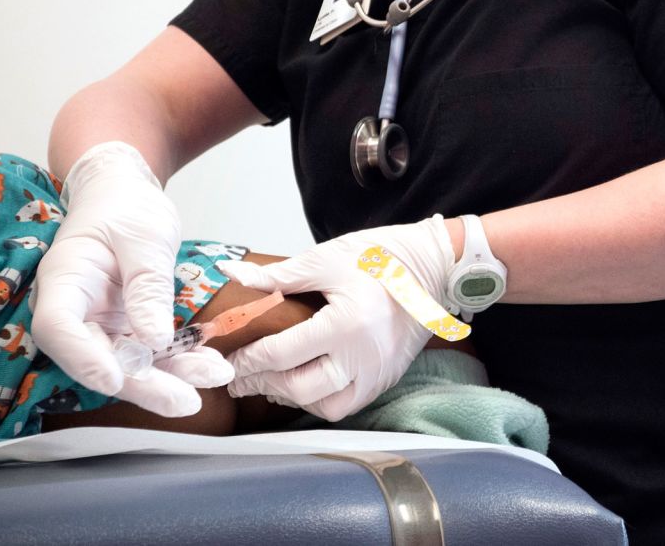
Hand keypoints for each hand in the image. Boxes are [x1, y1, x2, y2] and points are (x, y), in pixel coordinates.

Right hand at [30, 142, 231, 417]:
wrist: (123, 194)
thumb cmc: (125, 207)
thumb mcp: (145, 239)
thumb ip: (147, 288)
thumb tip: (154, 339)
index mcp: (64, 280)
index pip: (59, 328)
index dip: (84, 359)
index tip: (116, 379)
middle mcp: (73, 309)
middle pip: (97, 358)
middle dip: (142, 384)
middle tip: (185, 402)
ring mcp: (97, 322)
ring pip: (126, 362)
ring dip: (168, 377)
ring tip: (212, 378)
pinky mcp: (121, 327)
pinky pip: (147, 351)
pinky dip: (177, 360)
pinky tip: (209, 366)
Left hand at [218, 215, 454, 420]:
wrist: (435, 266)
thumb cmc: (382, 257)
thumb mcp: (327, 258)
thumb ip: (278, 276)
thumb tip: (232, 273)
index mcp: (346, 323)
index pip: (283, 353)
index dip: (249, 360)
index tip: (229, 359)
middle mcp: (363, 356)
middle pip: (301, 388)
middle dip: (263, 384)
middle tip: (241, 377)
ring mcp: (378, 372)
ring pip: (326, 405)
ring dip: (293, 397)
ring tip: (272, 382)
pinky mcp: (387, 377)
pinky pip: (348, 403)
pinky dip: (322, 399)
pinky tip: (305, 382)